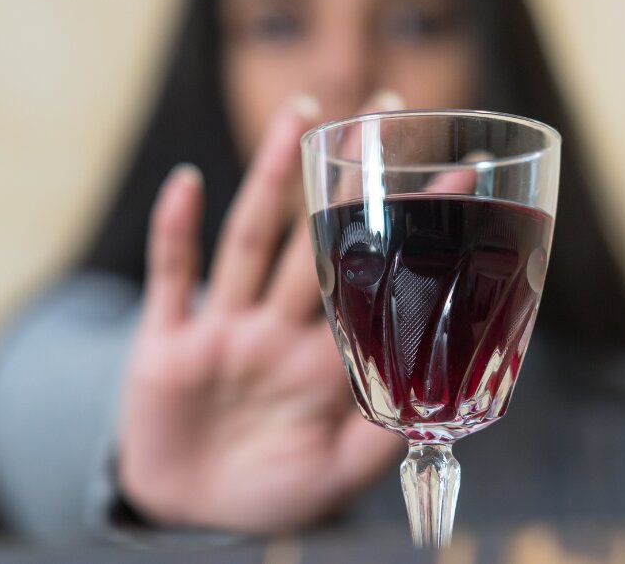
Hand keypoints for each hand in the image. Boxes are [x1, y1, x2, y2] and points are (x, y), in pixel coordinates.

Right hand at [117, 97, 403, 533]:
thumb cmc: (270, 492)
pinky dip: (175, 231)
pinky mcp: (168, 342)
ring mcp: (224, 329)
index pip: (374, 279)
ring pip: (250, 239)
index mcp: (323, 358)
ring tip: (298, 115)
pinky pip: (171, 277)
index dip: (411, 229)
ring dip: (270, 176)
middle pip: (317, 237)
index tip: (456, 172)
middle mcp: (278, 328)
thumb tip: (440, 404)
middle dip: (348, 176)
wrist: (189, 517)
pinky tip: (188, 183)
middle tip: (383, 108)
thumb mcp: (336, 473)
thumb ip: (381, 437)